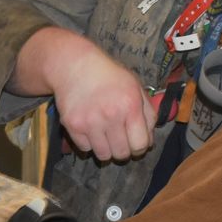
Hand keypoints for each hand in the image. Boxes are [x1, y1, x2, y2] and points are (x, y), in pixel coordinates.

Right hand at [52, 44, 154, 162]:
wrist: (75, 65)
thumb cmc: (109, 76)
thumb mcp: (135, 87)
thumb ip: (148, 114)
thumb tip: (149, 141)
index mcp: (130, 105)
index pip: (140, 145)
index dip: (140, 148)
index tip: (135, 143)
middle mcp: (111, 115)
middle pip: (122, 154)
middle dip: (123, 150)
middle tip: (119, 139)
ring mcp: (90, 122)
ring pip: (103, 156)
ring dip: (106, 149)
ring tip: (105, 135)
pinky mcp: (72, 125)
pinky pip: (86, 148)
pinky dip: (89, 143)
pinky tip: (90, 128)